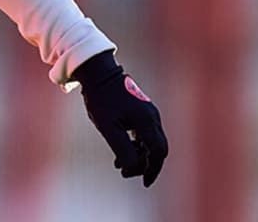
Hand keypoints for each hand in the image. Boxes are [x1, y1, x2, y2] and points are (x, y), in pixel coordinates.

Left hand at [75, 51, 167, 186]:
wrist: (99, 74)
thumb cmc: (101, 100)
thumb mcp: (108, 128)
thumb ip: (122, 149)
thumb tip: (133, 167)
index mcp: (146, 121)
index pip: (158, 152)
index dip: (153, 169)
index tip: (144, 182)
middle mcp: (152, 117)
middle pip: (158, 149)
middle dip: (144, 165)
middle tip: (124, 173)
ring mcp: (149, 113)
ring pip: (152, 142)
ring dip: (139, 156)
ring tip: (118, 163)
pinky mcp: (143, 111)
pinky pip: (146, 134)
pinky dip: (138, 146)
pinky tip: (123, 150)